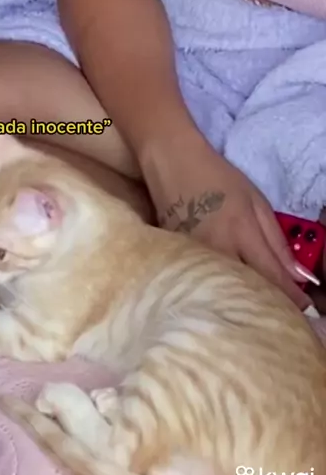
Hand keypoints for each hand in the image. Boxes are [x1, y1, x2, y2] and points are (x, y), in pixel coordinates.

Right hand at [145, 134, 310, 309]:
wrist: (171, 163)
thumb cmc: (217, 178)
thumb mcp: (256, 202)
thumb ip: (277, 242)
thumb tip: (299, 276)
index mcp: (241, 232)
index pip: (271, 275)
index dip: (291, 296)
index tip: (304, 310)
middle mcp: (218, 249)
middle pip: (246, 288)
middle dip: (267, 302)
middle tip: (280, 311)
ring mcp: (193, 256)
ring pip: (223, 289)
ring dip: (241, 300)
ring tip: (254, 307)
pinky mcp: (175, 258)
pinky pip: (203, 281)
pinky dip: (217, 289)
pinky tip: (224, 293)